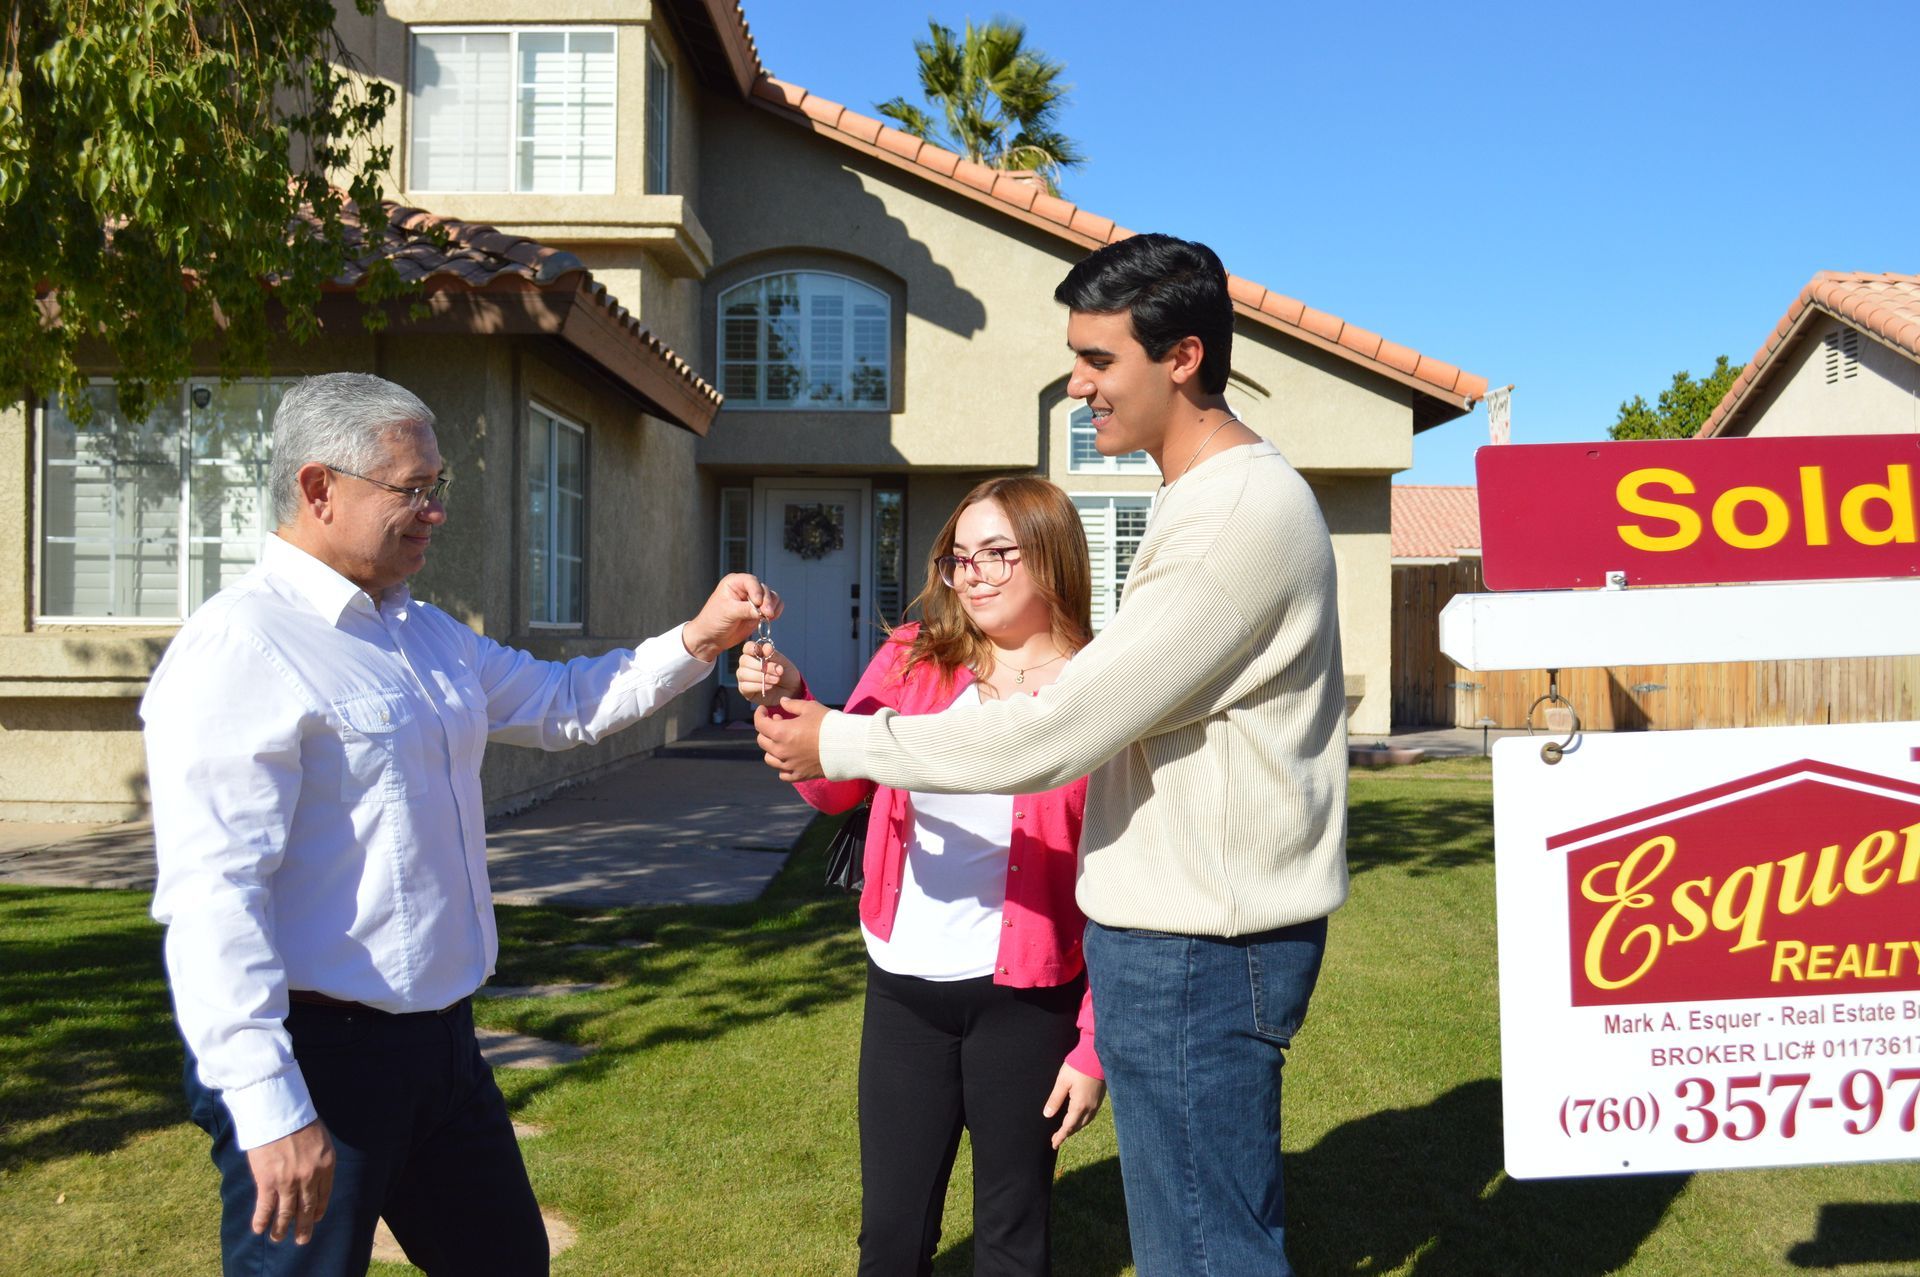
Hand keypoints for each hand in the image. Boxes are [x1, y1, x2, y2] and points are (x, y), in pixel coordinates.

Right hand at [245, 1119, 334, 1244]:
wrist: (279, 1113)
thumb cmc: (299, 1120)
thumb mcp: (320, 1138)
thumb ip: (317, 1157)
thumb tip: (313, 1168)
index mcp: (326, 1165)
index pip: (324, 1195)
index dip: (318, 1210)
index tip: (314, 1218)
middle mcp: (310, 1178)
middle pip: (307, 1208)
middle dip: (304, 1226)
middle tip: (302, 1239)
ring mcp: (289, 1182)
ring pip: (286, 1212)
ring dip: (282, 1228)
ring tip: (279, 1238)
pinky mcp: (268, 1182)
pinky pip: (265, 1208)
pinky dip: (262, 1220)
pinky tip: (260, 1230)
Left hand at [684, 574, 781, 662]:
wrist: (712, 638)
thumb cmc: (713, 621)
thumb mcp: (728, 612)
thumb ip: (745, 609)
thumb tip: (762, 611)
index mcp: (734, 582)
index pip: (751, 581)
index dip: (757, 591)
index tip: (758, 603)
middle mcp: (745, 588)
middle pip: (764, 589)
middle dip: (767, 602)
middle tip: (767, 614)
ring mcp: (753, 600)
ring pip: (771, 597)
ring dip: (773, 606)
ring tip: (768, 617)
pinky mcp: (759, 611)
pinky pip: (773, 607)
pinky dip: (775, 611)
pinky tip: (771, 619)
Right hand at [737, 642, 801, 704]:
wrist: (791, 691)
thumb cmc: (785, 674)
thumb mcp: (782, 662)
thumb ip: (773, 655)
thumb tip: (766, 647)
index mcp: (755, 654)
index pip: (747, 647)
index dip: (751, 648)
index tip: (761, 653)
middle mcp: (746, 664)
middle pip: (744, 661)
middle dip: (761, 666)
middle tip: (777, 671)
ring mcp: (744, 677)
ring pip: (743, 674)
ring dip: (761, 677)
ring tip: (776, 680)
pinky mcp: (745, 690)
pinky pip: (745, 686)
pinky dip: (758, 686)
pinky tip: (769, 686)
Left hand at [756, 697, 827, 780]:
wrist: (846, 746)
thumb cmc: (828, 724)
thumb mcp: (810, 708)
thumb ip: (793, 705)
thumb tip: (782, 702)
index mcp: (780, 732)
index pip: (760, 724)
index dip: (760, 714)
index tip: (764, 710)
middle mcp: (781, 751)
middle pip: (762, 741)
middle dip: (766, 729)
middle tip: (778, 721)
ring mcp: (789, 765)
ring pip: (769, 758)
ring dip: (772, 748)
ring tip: (782, 740)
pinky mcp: (799, 775)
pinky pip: (782, 774)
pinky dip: (782, 766)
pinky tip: (789, 758)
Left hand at [1043, 1063, 1105, 1148]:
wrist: (1096, 1054)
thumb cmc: (1077, 1066)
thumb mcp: (1062, 1082)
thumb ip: (1055, 1099)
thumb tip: (1047, 1115)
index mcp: (1080, 1105)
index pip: (1068, 1126)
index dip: (1061, 1136)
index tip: (1054, 1144)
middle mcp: (1090, 1107)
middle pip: (1078, 1126)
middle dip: (1068, 1133)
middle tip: (1057, 1138)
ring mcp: (1097, 1103)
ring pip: (1086, 1121)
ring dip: (1076, 1127)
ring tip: (1066, 1130)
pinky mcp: (1100, 1097)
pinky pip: (1091, 1114)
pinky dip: (1083, 1120)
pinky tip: (1079, 1117)